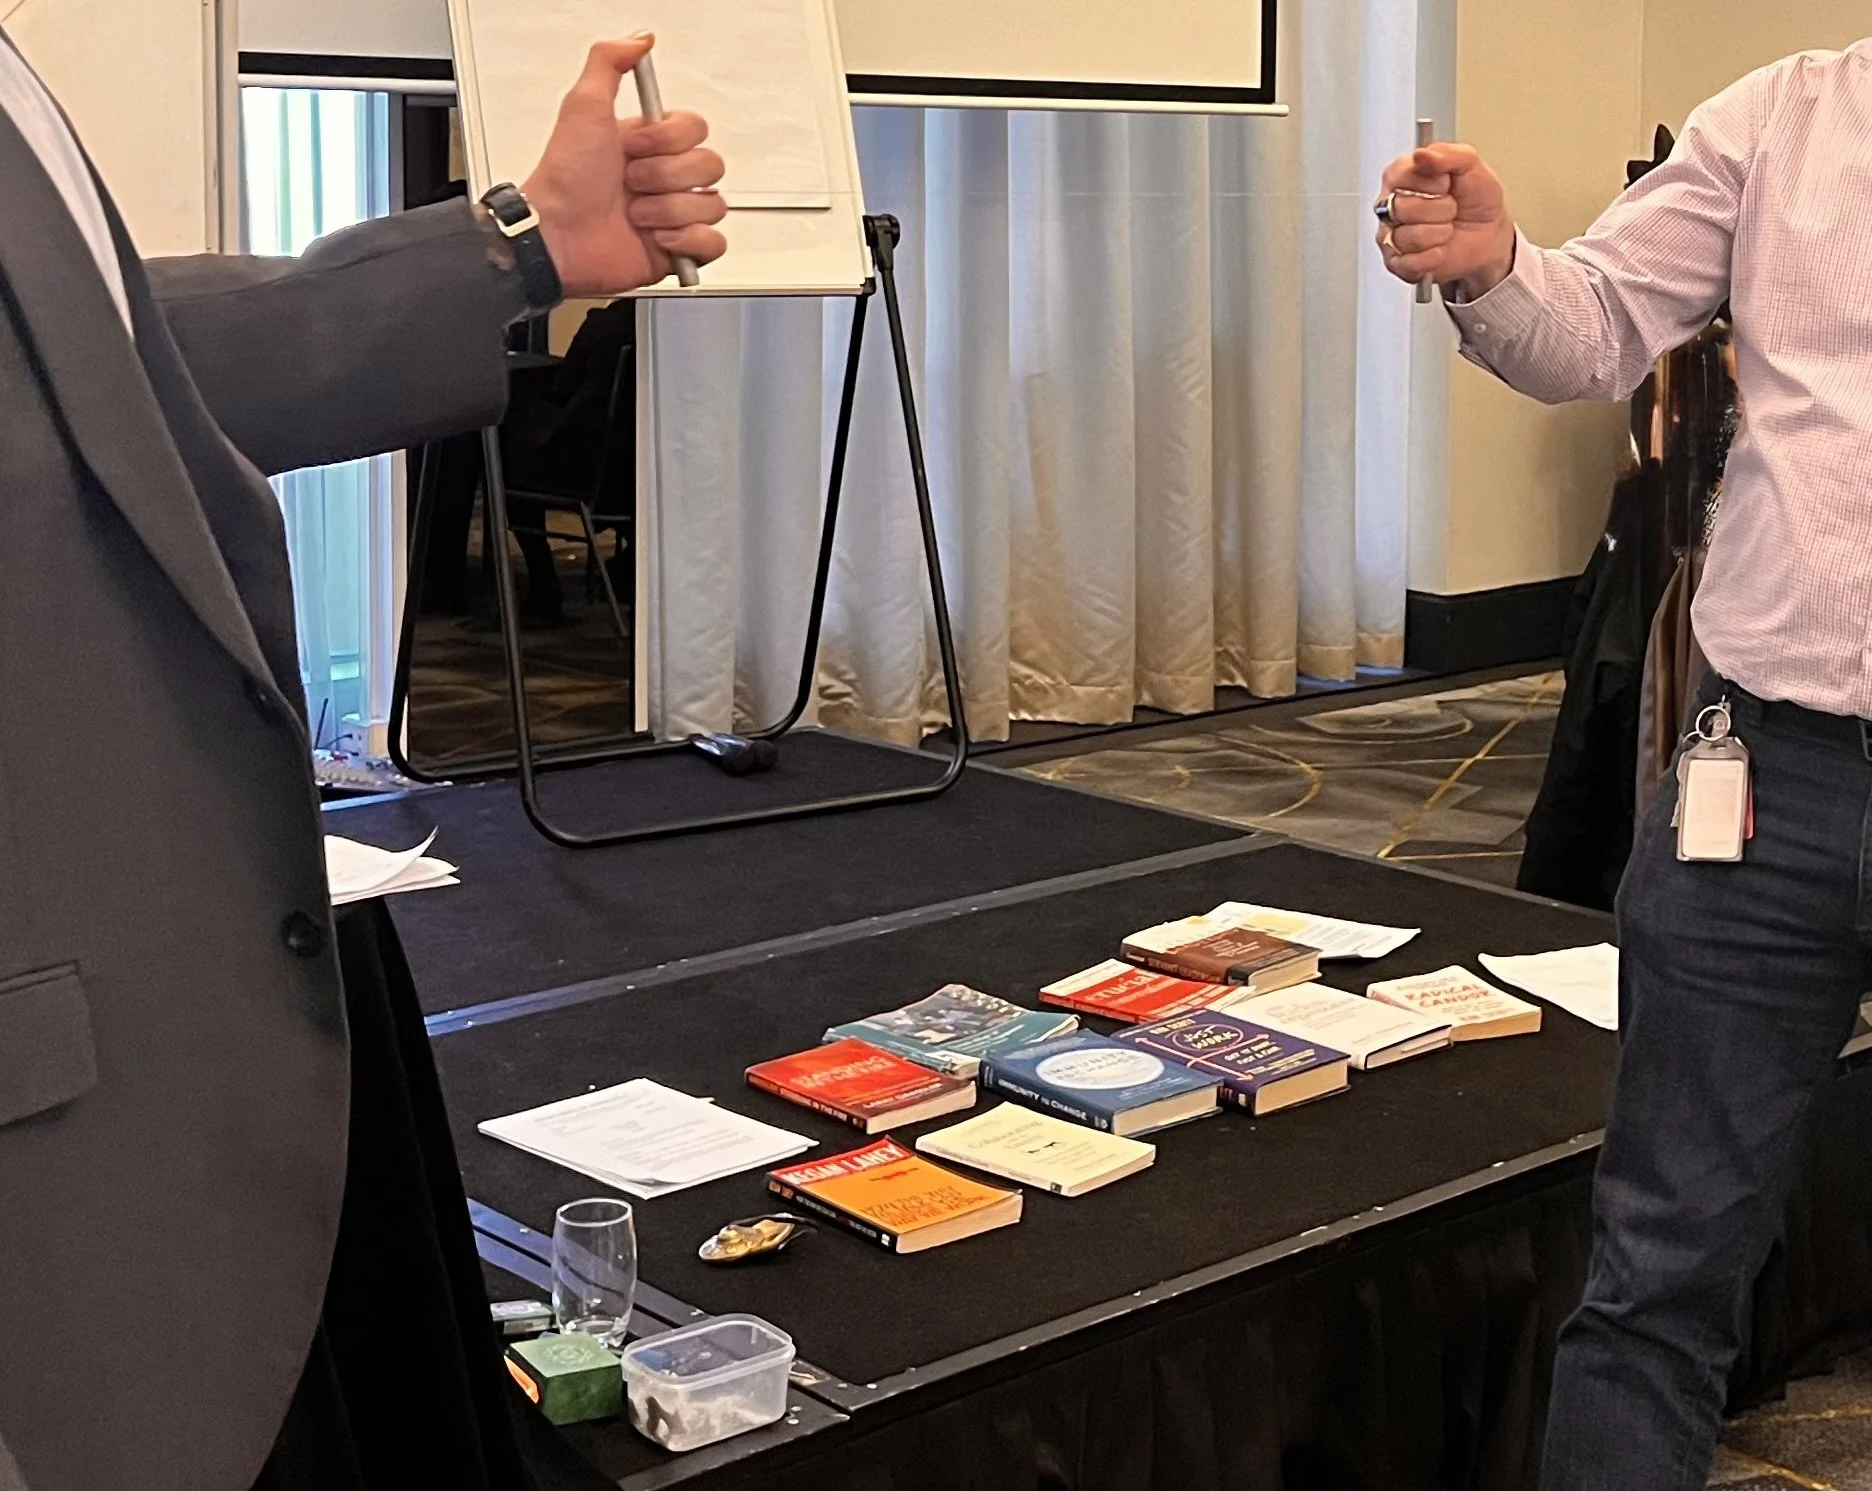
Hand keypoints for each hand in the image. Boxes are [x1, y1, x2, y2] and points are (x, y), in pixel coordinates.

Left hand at [521, 37, 727, 295]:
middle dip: (664, 177)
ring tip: (636, 215)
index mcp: (650, 143)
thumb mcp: (581, 106)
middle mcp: (665, 178)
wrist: (557, 237)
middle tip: (630, 184)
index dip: (667, 141)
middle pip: (710, 166)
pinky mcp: (680, 251)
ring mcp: (674, 215)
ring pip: (712, 204)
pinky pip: (714, 242)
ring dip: (668, 211)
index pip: (697, 129)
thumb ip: (608, 62)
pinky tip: (657, 239)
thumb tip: (640, 40)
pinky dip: (687, 241)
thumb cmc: (564, 179)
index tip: (631, 148)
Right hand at [1375, 142, 1516, 297]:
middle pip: (1402, 208)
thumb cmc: (1476, 199)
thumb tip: (1421, 155)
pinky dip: (1434, 256)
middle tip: (1449, 209)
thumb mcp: (1472, 166)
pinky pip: (1410, 262)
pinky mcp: (1397, 264)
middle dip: (1439, 209)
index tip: (1446, 183)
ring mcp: (1390, 236)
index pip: (1401, 176)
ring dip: (1439, 233)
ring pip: (1408, 236)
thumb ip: (1447, 154)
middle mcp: (1391, 205)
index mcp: (1401, 176)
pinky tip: (1440, 248)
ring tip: (1446, 229)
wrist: (1489, 234)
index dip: (1432, 182)